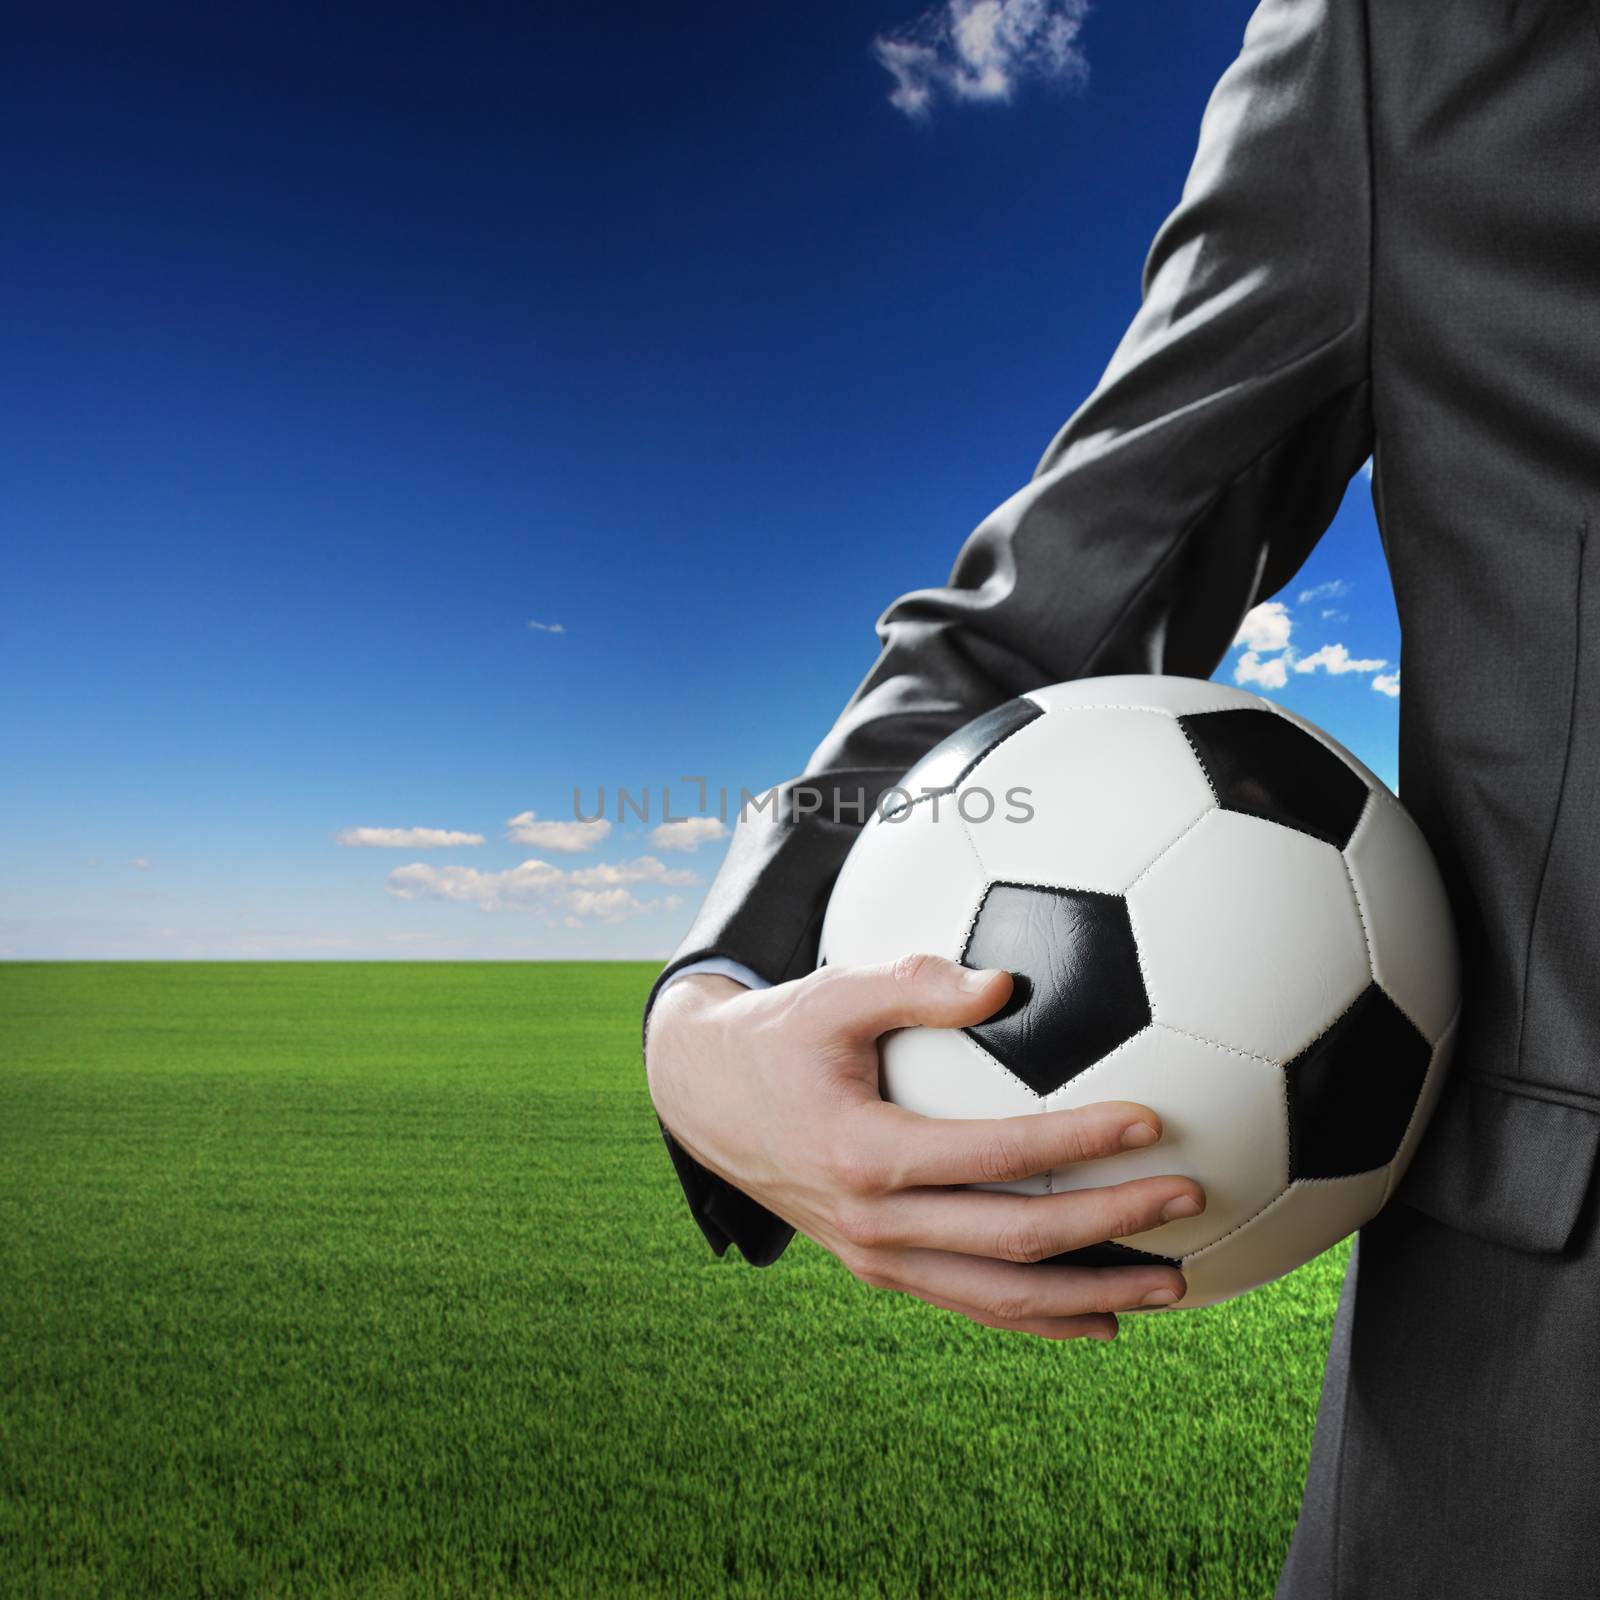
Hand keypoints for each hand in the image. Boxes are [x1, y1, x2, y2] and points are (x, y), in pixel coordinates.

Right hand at [645, 955, 1205, 1340]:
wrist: (707, 1102)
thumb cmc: (780, 1035)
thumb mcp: (833, 992)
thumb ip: (914, 981)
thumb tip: (1007, 982)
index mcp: (864, 1153)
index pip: (994, 1155)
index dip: (1076, 1140)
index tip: (1149, 1122)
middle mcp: (873, 1223)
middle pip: (1014, 1241)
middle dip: (1110, 1227)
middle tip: (1187, 1202)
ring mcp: (876, 1259)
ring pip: (1000, 1297)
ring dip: (1092, 1295)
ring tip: (1172, 1283)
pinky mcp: (880, 1271)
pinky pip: (971, 1305)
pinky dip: (1041, 1320)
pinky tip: (1102, 1317)